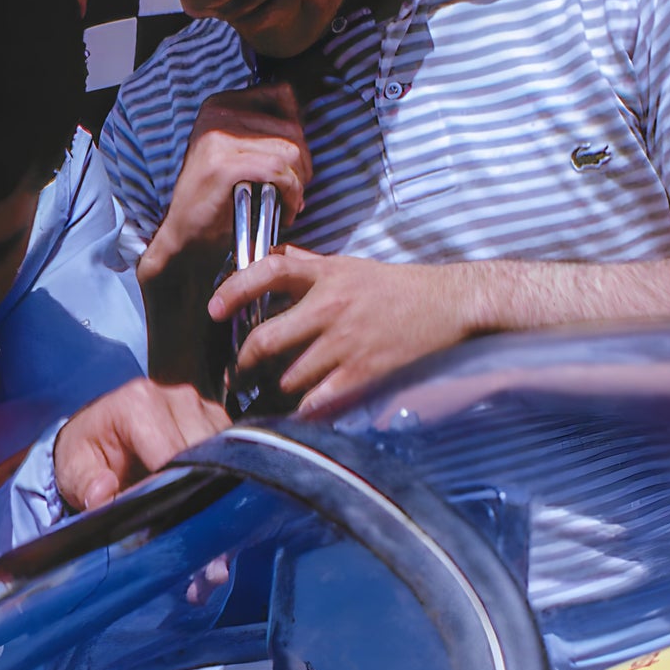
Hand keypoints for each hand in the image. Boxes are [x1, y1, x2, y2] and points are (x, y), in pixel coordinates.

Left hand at [54, 378, 228, 515]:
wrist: (100, 433)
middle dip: (195, 489)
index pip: (171, 453)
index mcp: (139, 403)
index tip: (165, 518)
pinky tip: (203, 491)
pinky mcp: (218, 419)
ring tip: (190, 505)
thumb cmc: (89, 451)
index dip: (171, 490)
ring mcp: (202, 407)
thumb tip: (103, 496)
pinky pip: (233, 449)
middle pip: (204, 453)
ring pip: (224, 452)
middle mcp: (178, 398)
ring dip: (212, 483)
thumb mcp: (73, 468)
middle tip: (182, 520)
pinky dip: (222, 474)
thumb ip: (86, 484)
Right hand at [135, 86, 311, 387]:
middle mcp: (217, 114)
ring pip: (290, 151)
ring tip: (290, 203)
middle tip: (296, 191)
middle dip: (303, 162)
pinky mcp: (225, 167)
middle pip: (291, 126)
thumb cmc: (215, 201)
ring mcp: (219, 139)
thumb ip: (261, 130)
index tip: (293, 162)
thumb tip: (301, 119)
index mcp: (220, 104)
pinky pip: (280, 173)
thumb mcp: (234, 152)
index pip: (282, 95)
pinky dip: (292, 195)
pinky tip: (287, 212)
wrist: (184, 239)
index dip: (297, 129)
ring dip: (299, 183)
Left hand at [211, 248, 483, 418]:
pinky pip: (317, 401)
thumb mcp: (352, 267)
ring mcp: (347, 343)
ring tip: (273, 398)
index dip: (235, 288)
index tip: (214, 310)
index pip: (270, 271)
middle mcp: (332, 307)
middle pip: (266, 340)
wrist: (455, 305)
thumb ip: (309, 265)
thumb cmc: (400, 288)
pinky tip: (302, 414)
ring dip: (277, 391)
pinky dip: (304, 411)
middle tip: (238, 377)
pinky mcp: (364, 374)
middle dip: (245, 364)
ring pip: (288, 377)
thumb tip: (272, 256)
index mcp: (328, 275)